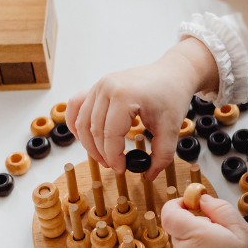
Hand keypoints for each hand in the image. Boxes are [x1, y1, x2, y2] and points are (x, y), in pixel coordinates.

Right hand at [66, 38, 216, 175]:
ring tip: (103, 157)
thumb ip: (161, 155)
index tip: (121, 169)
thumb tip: (148, 174)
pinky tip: (83, 138)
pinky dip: (75, 123)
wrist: (172, 73)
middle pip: (94, 130)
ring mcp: (99, 85)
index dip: (113, 157)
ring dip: (88, 143)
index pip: (110, 135)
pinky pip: (76, 106)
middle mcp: (107, 87)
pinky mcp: (97, 86)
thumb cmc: (172, 96)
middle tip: (114, 166)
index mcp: (125, 96)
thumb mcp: (171, 129)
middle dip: (102, 153)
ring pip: (82, 121)